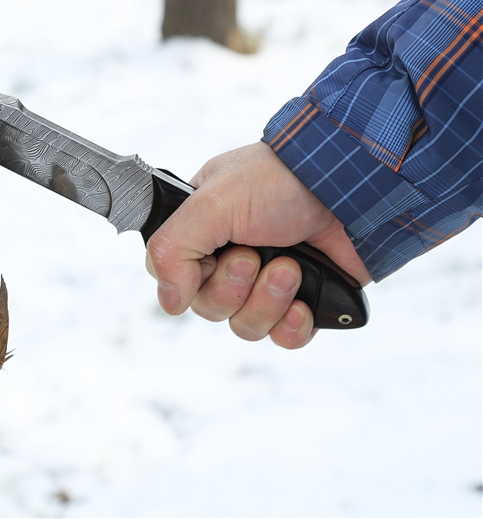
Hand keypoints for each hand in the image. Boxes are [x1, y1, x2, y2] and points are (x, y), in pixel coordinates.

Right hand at [145, 142, 371, 348]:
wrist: (349, 189)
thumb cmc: (280, 182)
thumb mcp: (210, 203)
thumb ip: (171, 248)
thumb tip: (169, 301)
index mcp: (204, 229)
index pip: (174, 276)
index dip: (191, 279)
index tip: (215, 258)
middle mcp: (232, 256)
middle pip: (209, 307)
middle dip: (234, 287)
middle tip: (255, 255)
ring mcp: (268, 279)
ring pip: (244, 325)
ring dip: (267, 301)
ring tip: (290, 268)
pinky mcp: (304, 300)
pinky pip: (283, 338)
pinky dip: (291, 326)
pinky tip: (302, 306)